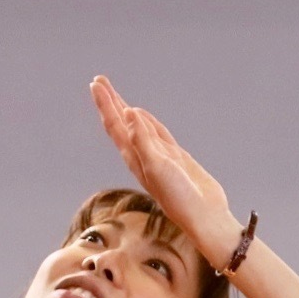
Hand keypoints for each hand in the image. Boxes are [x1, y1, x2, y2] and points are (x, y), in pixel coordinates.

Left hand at [90, 77, 235, 256]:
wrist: (203, 216)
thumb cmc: (180, 197)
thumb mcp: (158, 166)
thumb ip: (142, 139)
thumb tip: (127, 112)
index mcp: (134, 157)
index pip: (114, 124)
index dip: (105, 103)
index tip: (96, 83)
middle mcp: (142, 156)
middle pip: (120, 123)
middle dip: (109, 101)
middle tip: (98, 81)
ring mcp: (158, 156)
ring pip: (138, 127)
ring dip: (125, 110)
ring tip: (116, 96)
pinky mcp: (174, 158)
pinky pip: (156, 133)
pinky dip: (148, 122)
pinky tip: (143, 115)